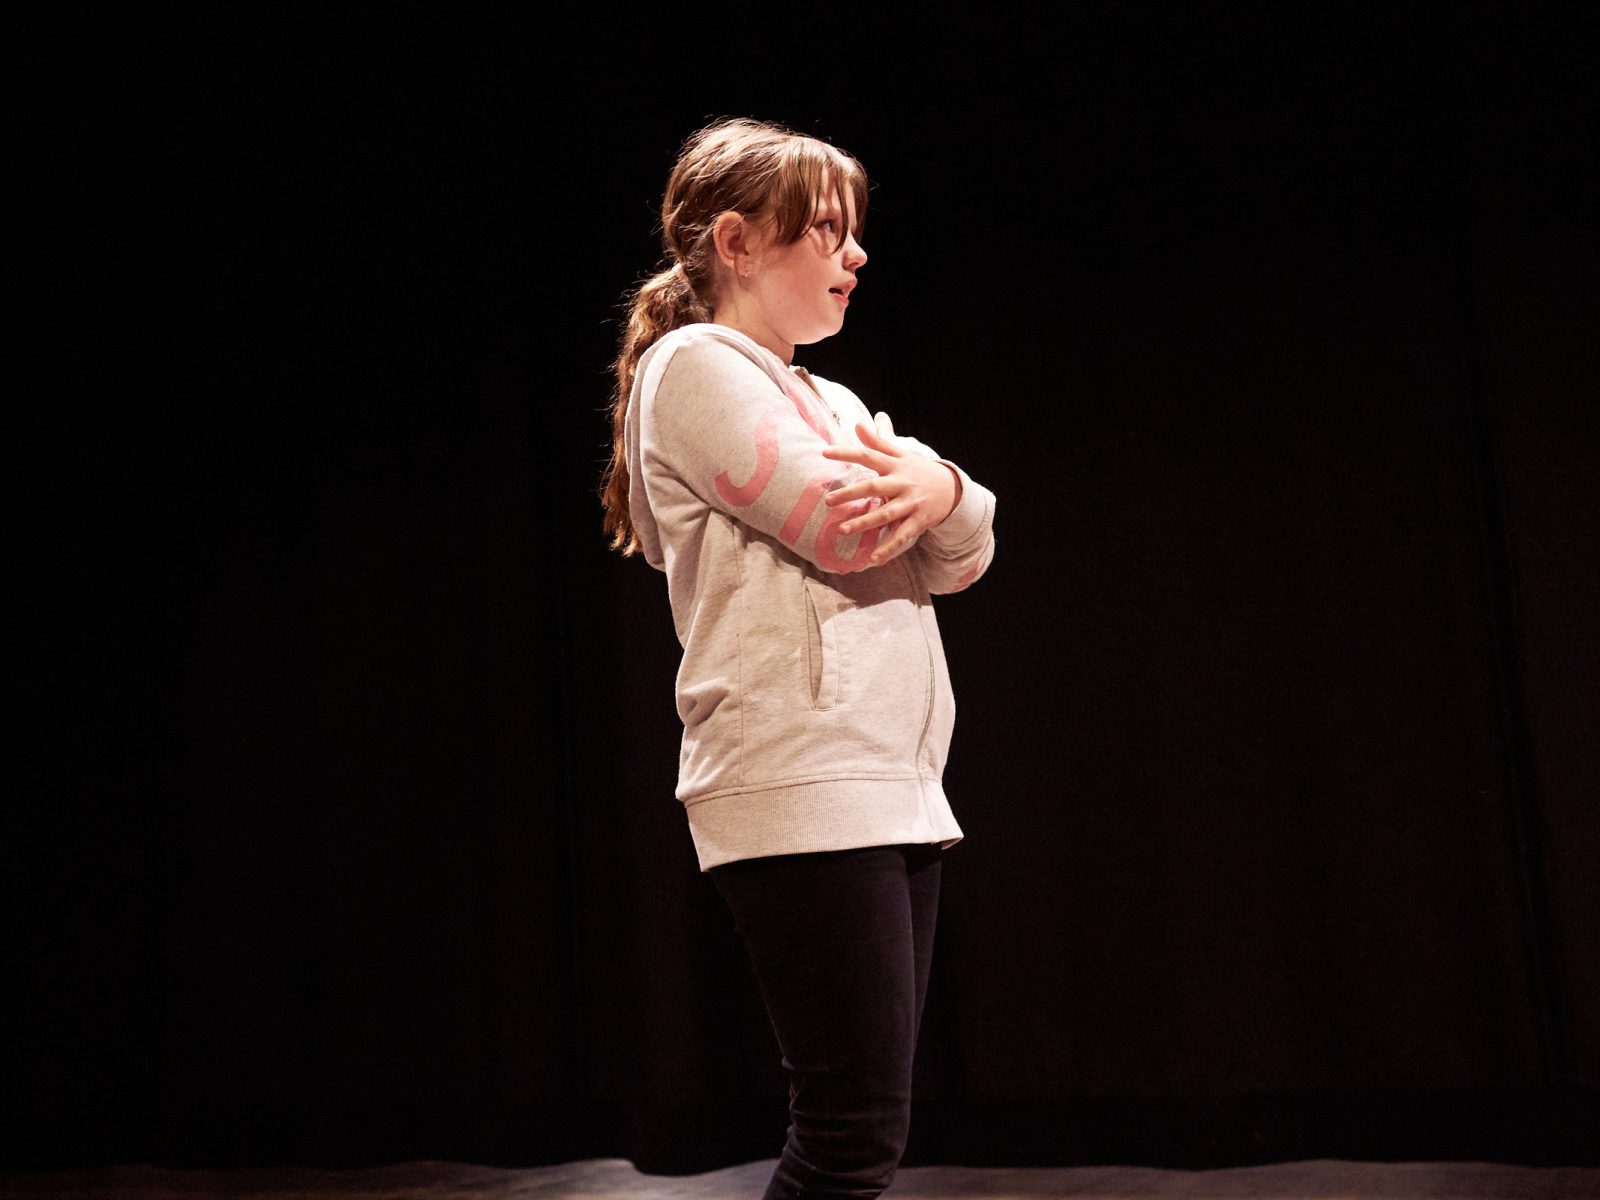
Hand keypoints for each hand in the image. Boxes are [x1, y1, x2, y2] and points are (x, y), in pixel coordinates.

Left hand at [820, 412, 960, 565]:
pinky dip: (889, 548)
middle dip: (851, 494)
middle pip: (874, 487)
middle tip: (828, 501)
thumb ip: (878, 441)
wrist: (953, 489)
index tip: (824, 452)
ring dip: (864, 523)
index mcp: (896, 465)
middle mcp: (902, 483)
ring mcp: (911, 503)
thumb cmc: (920, 470)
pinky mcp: (919, 521)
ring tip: (842, 530)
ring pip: (886, 514)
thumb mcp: (902, 453)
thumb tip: (858, 423)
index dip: (847, 453)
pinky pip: (902, 536)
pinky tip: (873, 559)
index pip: (868, 455)